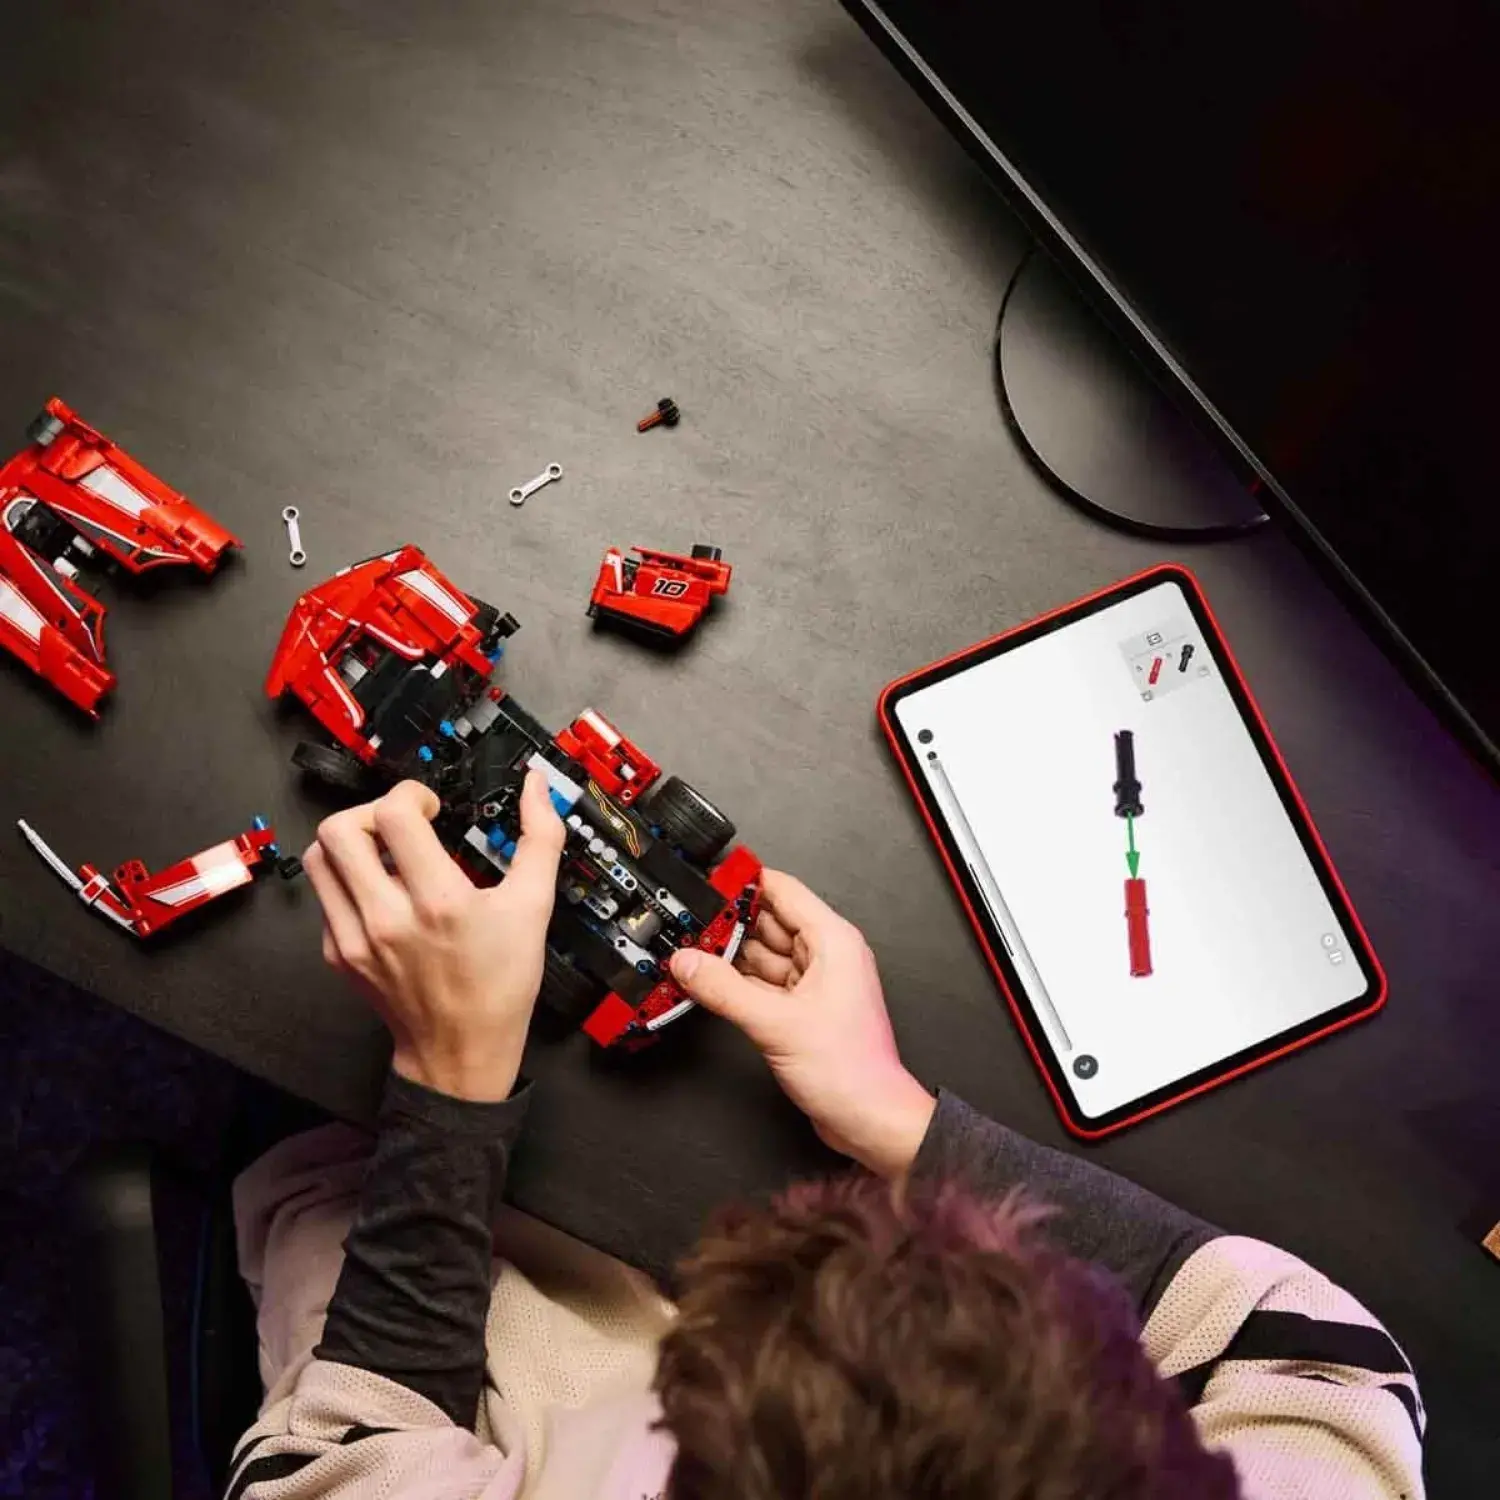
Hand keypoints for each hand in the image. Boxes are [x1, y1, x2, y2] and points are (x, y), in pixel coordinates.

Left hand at [303, 772, 565, 1101]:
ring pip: (319, 859)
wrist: (460, 1053)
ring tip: (385, 854)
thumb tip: (536, 787)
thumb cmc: (500, 984)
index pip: (395, 817)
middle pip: (340, 830)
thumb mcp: (534, 907)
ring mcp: (355, 939)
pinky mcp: (338, 954)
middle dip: (372, 812)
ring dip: (351, 843)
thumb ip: (540, 839)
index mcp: (439, 902)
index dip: (411, 796)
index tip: (431, 809)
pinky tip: (381, 893)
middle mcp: (387, 918)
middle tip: (400, 826)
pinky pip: (326, 897)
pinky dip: (349, 882)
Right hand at [669, 870, 934, 1177]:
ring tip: (691, 955)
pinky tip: (709, 984)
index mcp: (833, 941)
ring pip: (761, 955)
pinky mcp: (800, 1009)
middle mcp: (825, 956)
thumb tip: (689, 964)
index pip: (782, 890)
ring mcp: (812, 983)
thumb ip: (724, 991)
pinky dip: (736, 984)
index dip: (744, 882)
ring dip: (728, 957)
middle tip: (688, 926)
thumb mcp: (776, 1023)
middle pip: (767, 923)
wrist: (868, 1119)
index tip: (709, 882)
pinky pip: (761, 983)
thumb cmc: (850, 1071)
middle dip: (727, 925)